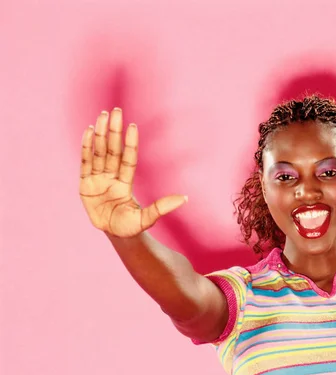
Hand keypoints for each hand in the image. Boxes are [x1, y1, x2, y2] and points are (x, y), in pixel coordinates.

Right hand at [79, 108, 186, 236]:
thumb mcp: (147, 219)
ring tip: (103, 116)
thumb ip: (162, 207)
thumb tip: (185, 198)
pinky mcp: (85, 185)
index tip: (133, 125)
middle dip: (115, 131)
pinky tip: (88, 131)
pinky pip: (85, 163)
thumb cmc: (131, 227)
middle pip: (113, 150)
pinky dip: (86, 148)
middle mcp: (112, 177)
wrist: (114, 236)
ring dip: (100, 134)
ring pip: (99, 153)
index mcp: (126, 183)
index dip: (130, 143)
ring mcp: (98, 180)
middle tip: (116, 110)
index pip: (128, 159)